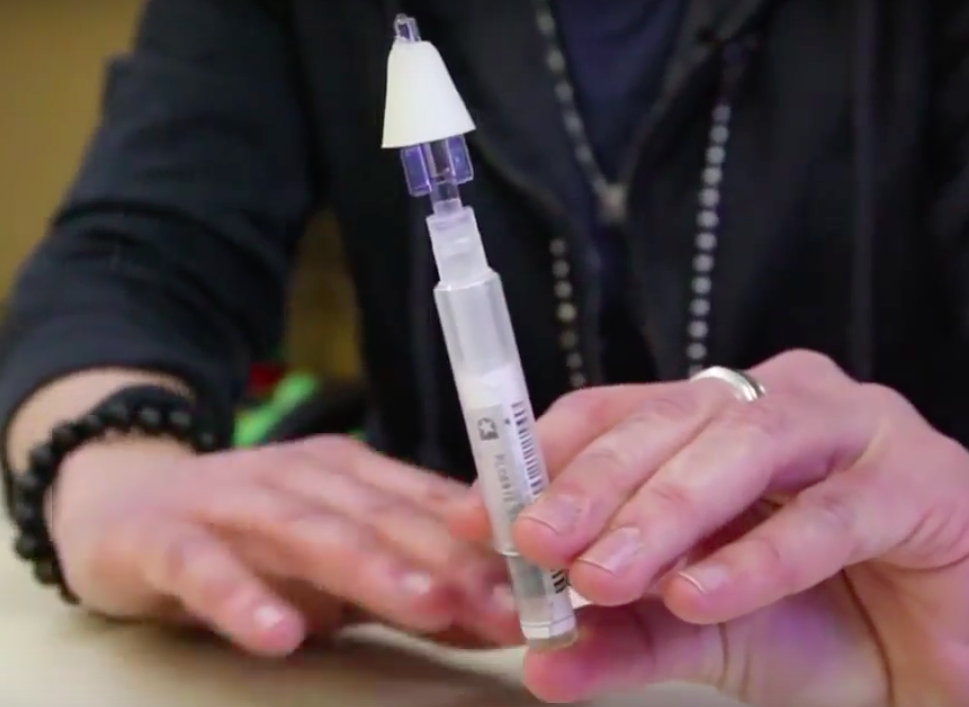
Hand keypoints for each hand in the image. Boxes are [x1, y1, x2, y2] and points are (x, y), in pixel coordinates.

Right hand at [52, 435, 521, 655]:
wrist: (129, 505)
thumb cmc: (256, 537)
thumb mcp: (340, 556)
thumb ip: (414, 579)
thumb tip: (502, 614)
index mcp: (350, 472)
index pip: (427, 506)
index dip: (485, 548)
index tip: (539, 591)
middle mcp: (300, 476)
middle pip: (380, 517)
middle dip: (447, 561)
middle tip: (504, 606)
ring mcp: (233, 501)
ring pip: (308, 531)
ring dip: (369, 567)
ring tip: (423, 604)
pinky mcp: (166, 537)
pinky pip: (205, 567)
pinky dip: (243, 597)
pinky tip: (279, 634)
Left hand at [451, 350, 968, 705]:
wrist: (935, 658)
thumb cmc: (817, 622)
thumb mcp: (696, 629)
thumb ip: (622, 638)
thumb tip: (540, 660)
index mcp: (709, 422)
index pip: (612, 414)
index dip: (543, 458)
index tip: (485, 515)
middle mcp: (772, 404)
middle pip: (665, 422)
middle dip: (593, 485)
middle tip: (534, 542)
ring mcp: (849, 427)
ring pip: (739, 447)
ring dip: (664, 512)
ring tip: (605, 575)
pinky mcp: (917, 477)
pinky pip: (826, 513)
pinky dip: (757, 556)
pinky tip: (699, 594)